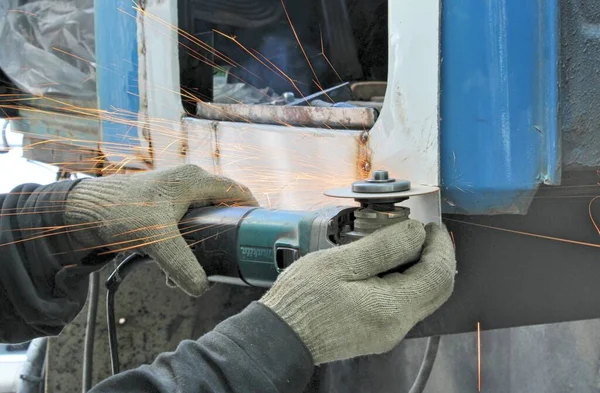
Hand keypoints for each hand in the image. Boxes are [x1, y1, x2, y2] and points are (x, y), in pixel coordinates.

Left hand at [65, 164, 256, 295]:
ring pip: (206, 216)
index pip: (237, 191)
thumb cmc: (120, 212)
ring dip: (209, 239)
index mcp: (194, 179)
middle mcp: (190, 182)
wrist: (86, 210)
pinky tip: (181, 262)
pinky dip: (191, 241)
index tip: (262, 232)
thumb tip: (202, 288)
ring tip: (206, 263)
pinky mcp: (167, 205)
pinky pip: (190, 221)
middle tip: (235, 252)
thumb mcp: (156, 238)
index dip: (253, 209)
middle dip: (230, 230)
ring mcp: (178, 193)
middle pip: (224, 205)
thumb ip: (181, 264)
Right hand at [260, 220, 455, 363]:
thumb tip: (415, 233)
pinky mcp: (378, 331)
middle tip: (424, 232)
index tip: (430, 225)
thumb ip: (382, 248)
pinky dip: (407, 280)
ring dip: (422, 268)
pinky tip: (389, 264)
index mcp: (392, 308)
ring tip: (404, 243)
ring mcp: (389, 331)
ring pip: (423, 296)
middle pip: (437, 289)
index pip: (437, 275)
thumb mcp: (340, 263)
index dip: (441, 246)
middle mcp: (397, 325)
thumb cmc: (304, 299)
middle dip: (437, 256)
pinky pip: (406, 304)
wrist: (282, 336)